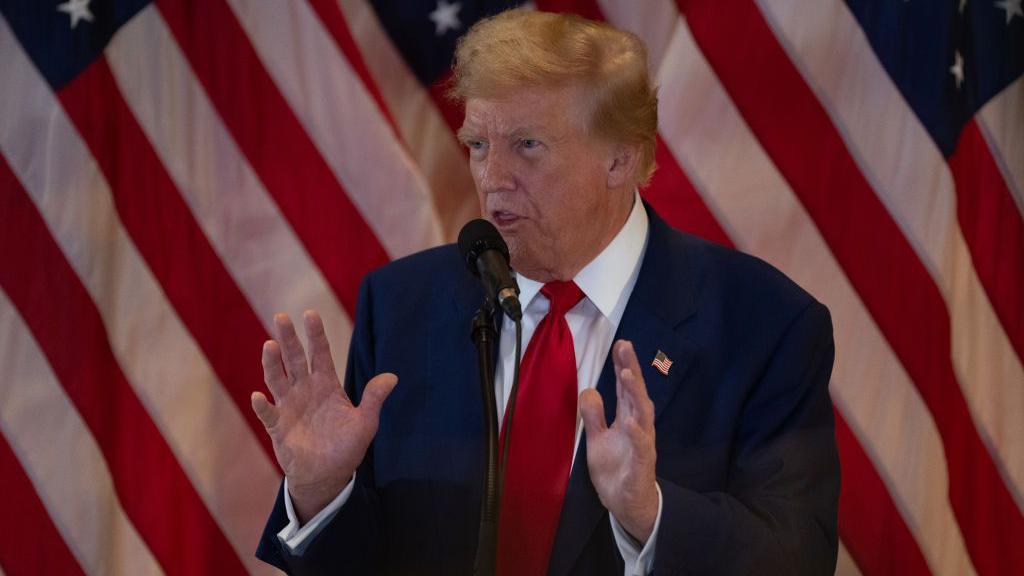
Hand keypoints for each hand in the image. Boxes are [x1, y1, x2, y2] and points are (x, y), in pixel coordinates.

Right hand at [250, 310, 396, 522]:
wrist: (327, 475)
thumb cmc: (346, 447)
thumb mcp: (365, 423)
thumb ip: (374, 399)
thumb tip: (393, 377)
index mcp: (326, 385)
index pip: (319, 354)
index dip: (315, 334)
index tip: (310, 314)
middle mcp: (305, 390)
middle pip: (295, 359)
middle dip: (288, 338)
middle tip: (281, 316)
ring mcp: (289, 406)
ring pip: (277, 379)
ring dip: (272, 364)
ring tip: (269, 346)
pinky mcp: (277, 426)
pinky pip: (268, 413)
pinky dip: (263, 406)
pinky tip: (259, 397)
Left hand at [579, 340, 658, 542]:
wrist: (626, 503)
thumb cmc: (615, 468)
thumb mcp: (596, 439)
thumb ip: (593, 415)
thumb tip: (589, 390)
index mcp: (627, 419)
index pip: (626, 388)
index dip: (623, 366)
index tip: (620, 344)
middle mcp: (639, 426)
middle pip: (636, 393)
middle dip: (631, 369)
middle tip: (626, 346)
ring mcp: (642, 443)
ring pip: (643, 414)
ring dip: (636, 393)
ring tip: (627, 374)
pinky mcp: (642, 463)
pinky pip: (642, 446)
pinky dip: (637, 433)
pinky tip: (631, 421)